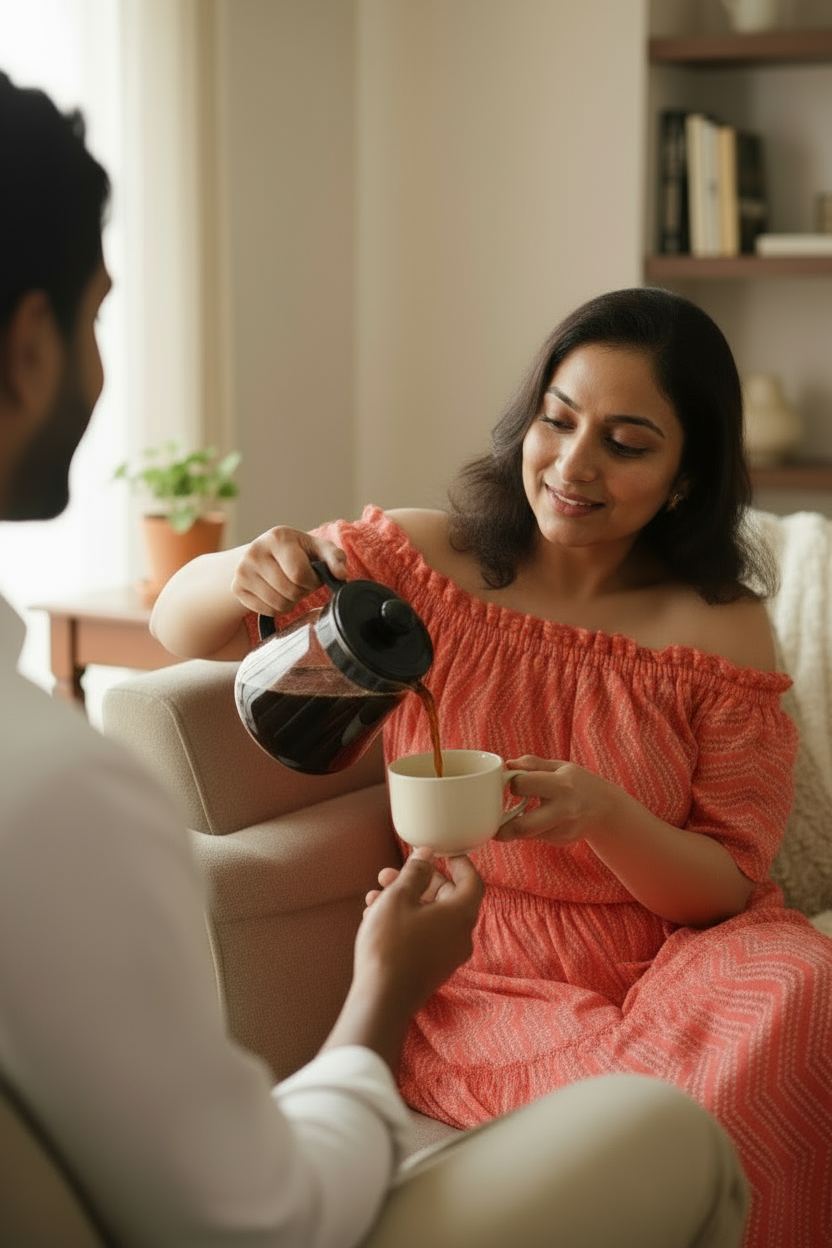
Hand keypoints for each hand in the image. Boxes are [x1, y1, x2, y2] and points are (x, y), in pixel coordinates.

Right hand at [230, 525, 346, 616]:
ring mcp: (242, 570)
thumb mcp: (318, 548)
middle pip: (289, 591)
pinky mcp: (237, 588)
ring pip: (278, 604)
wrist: (264, 554)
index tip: (312, 576)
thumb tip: (341, 575)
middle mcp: (254, 552)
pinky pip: (267, 611)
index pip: (299, 574)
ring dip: (291, 602)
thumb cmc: (298, 551)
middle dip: (302, 592)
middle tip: (300, 583)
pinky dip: (278, 608)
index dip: (312, 582)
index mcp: (277, 538)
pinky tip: (278, 594)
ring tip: (290, 588)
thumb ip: (335, 558)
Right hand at [353, 847, 482, 1016]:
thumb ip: (415, 872)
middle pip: (447, 898)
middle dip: (418, 882)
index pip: (472, 881)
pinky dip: (404, 922)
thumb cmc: (391, 946)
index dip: (460, 863)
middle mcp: (460, 937)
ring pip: (430, 917)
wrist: (381, 1000)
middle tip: (391, 873)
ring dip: (405, 902)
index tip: (444, 851)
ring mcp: (447, 956)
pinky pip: (423, 936)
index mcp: (460, 916)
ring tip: (375, 896)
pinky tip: (375, 918)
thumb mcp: (398, 899)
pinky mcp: (431, 969)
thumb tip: (426, 855)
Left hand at [495, 754, 622, 845]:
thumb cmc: (579, 783)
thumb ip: (533, 764)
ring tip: (507, 821)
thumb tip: (507, 764)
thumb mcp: (560, 767)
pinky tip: (538, 820)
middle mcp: (563, 810)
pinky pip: (537, 837)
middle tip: (491, 823)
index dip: (512, 783)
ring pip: (527, 835)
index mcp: (561, 785)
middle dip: (501, 828)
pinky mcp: (562, 841)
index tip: (510, 783)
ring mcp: (563, 829)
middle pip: (522, 826)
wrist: (607, 809)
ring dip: (513, 829)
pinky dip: (531, 830)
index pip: (522, 785)